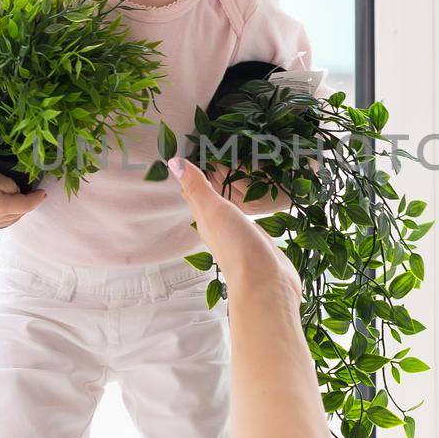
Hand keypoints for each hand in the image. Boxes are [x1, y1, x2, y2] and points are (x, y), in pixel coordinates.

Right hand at [0, 166, 47, 227]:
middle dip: (28, 204)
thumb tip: (18, 192)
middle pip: (20, 214)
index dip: (37, 199)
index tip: (43, 192)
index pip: (26, 205)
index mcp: (0, 206)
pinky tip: (9, 208)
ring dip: (19, 211)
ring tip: (22, 200)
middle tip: (33, 193)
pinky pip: (2, 223)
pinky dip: (9, 216)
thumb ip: (10, 185)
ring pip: (11, 220)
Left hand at [168, 155, 301, 299]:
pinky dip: (243, 210)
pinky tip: (247, 207)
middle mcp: (218, 229)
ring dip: (225, 198)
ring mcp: (238, 237)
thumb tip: (173, 162)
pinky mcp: (257, 243)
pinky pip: (246, 220)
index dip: (189, 176)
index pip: (193, 195)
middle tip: (206, 160)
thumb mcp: (213, 211)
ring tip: (226, 178)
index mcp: (205, 221)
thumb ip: (197, 187)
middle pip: (208, 203)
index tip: (186, 155)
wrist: (265, 283)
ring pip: (227, 212)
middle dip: (206, 185)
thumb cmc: (236, 246)